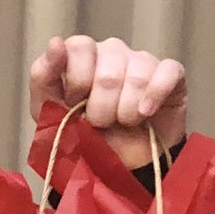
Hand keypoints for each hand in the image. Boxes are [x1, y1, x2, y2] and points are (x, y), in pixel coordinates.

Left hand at [29, 35, 187, 168]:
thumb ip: (43, 79)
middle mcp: (112, 53)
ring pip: (136, 77)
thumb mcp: (50, 116)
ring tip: (122, 124)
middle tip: (99, 124)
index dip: (76, 82)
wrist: (116, 170)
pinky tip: (145, 114)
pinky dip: (153, 97)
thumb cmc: (83, 140)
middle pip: (107, 71)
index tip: (73, 105)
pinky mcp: (171, 75)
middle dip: (100, 109)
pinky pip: (167, 73)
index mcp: (82, 58)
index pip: (79, 47)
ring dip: (125, 113)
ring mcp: (142, 61)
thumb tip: (55, 43)